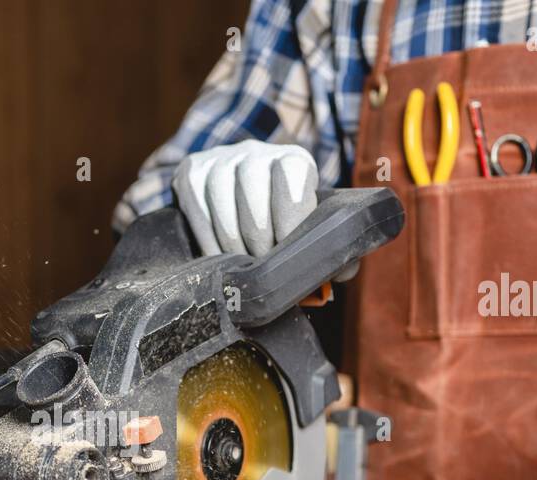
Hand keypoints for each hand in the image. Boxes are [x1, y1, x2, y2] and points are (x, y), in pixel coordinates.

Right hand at [172, 141, 318, 256]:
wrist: (238, 187)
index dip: (290, 222)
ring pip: (223, 209)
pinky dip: (207, 241)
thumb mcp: (307, 223)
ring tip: (241, 267)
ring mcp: (220, 159)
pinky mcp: (192, 170)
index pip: (292, 180)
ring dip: (232, 247)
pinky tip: (218, 257)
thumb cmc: (281, 218)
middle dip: (260, 246)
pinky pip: (197, 212)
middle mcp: (256, 152)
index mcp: (294, 160)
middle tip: (263, 269)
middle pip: (254, 203)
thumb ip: (328, 245)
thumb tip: (343, 270)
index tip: (287, 252)